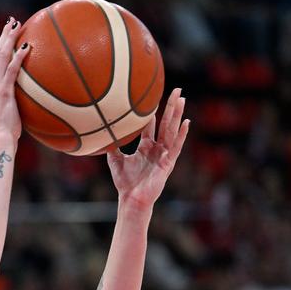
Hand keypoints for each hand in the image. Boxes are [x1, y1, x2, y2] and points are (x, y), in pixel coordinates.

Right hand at [0, 17, 28, 140]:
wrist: (2, 138)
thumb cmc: (11, 129)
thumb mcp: (15, 110)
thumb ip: (21, 98)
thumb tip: (37, 93)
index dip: (2, 44)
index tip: (9, 31)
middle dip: (4, 35)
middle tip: (12, 21)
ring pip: (1, 56)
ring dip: (9, 39)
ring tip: (16, 26)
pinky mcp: (4, 91)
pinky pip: (12, 70)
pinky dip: (18, 57)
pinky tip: (26, 47)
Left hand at [107, 87, 189, 209]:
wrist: (131, 199)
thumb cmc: (125, 183)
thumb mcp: (116, 161)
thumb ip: (113, 147)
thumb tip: (103, 135)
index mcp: (146, 147)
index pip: (150, 126)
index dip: (151, 112)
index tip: (152, 97)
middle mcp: (157, 148)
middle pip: (165, 123)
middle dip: (170, 106)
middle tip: (176, 90)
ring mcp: (164, 154)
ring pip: (172, 130)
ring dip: (177, 114)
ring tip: (182, 99)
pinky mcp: (168, 163)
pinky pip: (176, 146)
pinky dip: (182, 134)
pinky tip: (186, 123)